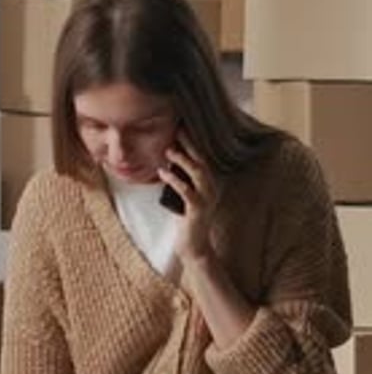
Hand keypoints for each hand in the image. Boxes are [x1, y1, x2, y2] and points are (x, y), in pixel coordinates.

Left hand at [158, 136, 219, 265]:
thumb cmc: (186, 220)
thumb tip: (168, 159)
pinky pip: (187, 191)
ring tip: (169, 150)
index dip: (193, 143)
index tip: (181, 126)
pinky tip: (162, 173)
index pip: (202, 158)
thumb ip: (181, 179)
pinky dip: (174, 180)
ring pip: (198, 173)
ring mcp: (207, 199)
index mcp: (209, 183)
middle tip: (177, 129)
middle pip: (202, 160)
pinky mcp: (198, 210)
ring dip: (183, 160)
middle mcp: (212, 188)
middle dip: (190, 144)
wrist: (194, 246)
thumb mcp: (183, 196)